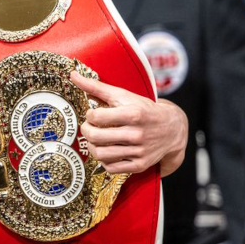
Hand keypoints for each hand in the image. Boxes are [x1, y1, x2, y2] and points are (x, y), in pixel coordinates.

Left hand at [71, 71, 187, 176]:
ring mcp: (139, 151)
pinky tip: (107, 150)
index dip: (89, 115)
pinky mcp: (140, 165)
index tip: (93, 114)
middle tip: (88, 127)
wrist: (172, 128)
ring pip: (101, 154)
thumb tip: (72, 75)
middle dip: (86, 131)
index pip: (97, 117)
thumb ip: (96, 87)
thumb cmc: (143, 109)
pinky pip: (111, 168)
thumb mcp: (123, 95)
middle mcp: (137, 134)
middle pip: (96, 137)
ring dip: (92, 147)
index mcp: (133, 114)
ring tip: (95, 139)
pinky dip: (104, 160)